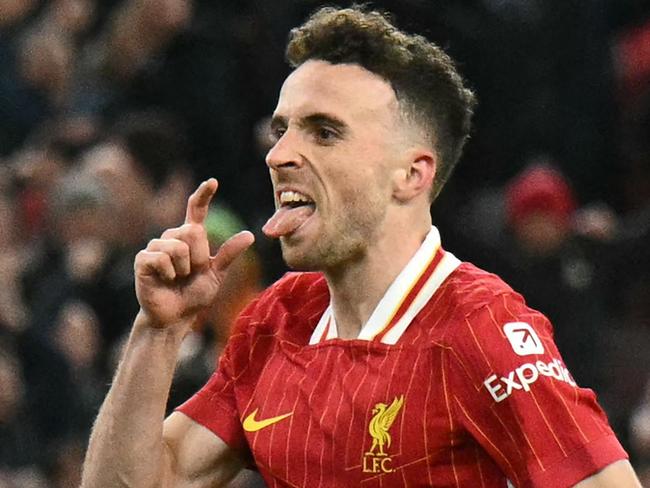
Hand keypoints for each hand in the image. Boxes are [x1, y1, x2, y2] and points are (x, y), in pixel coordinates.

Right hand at [134, 179, 253, 328]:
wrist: (176, 317)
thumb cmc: (194, 295)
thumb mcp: (216, 274)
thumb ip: (229, 254)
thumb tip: (250, 235)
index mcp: (190, 238)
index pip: (196, 210)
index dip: (203, 195)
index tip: (213, 182)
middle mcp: (172, 237)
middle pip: (193, 231)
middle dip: (199, 256)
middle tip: (192, 273)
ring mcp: (155, 246)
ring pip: (179, 246)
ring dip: (185, 268)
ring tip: (177, 278)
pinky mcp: (143, 259)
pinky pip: (163, 258)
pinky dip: (170, 273)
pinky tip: (165, 280)